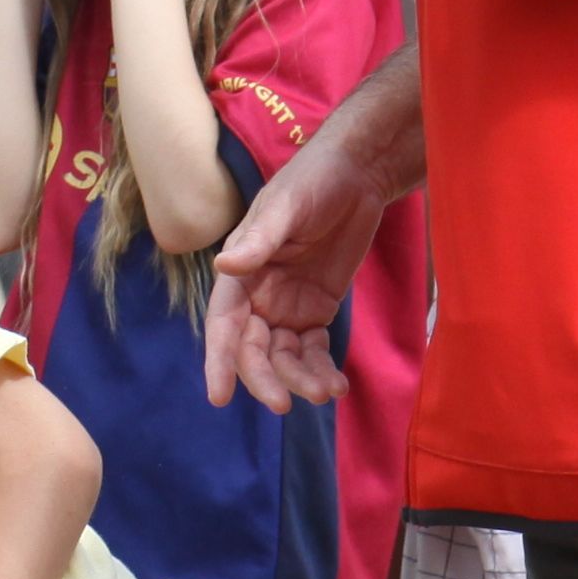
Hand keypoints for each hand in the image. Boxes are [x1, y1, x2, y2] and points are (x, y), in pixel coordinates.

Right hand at [199, 119, 392, 409]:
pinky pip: (313, 349)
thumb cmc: (312, 181)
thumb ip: (258, 240)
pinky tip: (336, 384)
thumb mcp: (285, 207)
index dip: (219, 360)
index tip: (219, 397)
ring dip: (299, 379)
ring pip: (284, 356)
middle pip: (253, 349)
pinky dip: (320, 369)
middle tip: (285, 405)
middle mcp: (258, 295)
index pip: (223, 324)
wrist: (358, 174)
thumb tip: (223, 267)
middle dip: (266, 378)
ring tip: (325, 392)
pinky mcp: (317, 309)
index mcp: (240, 273)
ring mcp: (287, 305)